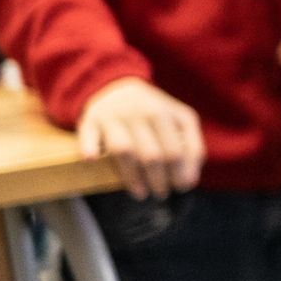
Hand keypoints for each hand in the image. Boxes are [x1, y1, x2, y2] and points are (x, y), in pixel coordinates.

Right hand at [77, 78, 203, 199]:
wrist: (117, 86)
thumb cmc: (153, 111)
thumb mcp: (180, 119)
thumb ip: (191, 145)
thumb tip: (191, 180)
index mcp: (166, 113)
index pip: (176, 150)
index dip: (181, 172)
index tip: (182, 187)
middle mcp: (141, 113)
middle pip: (152, 154)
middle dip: (159, 180)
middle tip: (161, 194)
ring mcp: (115, 117)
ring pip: (124, 150)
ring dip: (132, 176)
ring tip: (141, 193)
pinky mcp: (91, 121)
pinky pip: (89, 136)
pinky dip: (90, 148)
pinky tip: (94, 159)